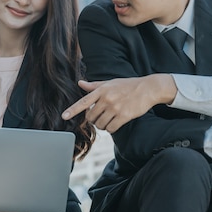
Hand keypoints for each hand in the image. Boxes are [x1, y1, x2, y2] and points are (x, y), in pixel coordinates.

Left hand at [61, 75, 176, 132]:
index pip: (83, 102)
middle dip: (93, 120)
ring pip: (100, 125)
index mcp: (101, 90)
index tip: (64, 116)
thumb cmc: (127, 85)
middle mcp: (106, 99)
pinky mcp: (124, 116)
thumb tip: (80, 83)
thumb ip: (94, 85)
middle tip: (100, 116)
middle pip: (91, 118)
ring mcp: (115, 108)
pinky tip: (115, 123)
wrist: (148, 88)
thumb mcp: (110, 83)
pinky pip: (111, 128)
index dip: (72, 110)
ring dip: (102, 125)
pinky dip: (111, 129)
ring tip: (108, 119)